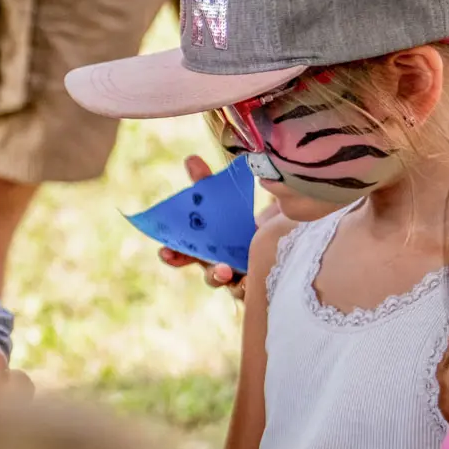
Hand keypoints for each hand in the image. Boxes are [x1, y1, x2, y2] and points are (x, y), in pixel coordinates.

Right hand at [155, 155, 245, 294]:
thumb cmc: (245, 217)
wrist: (283, 228)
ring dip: (220, 277)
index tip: (165, 250)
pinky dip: (246, 285)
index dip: (171, 255)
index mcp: (207, 247)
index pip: (183, 254)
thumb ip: (207, 183)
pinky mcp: (258, 281)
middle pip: (207, 274)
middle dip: (203, 272)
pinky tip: (250, 277)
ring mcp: (239, 276)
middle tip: (206, 265)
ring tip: (226, 270)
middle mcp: (220, 264)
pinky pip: (248, 290)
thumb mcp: (226, 198)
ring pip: (226, 284)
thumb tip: (191, 159)